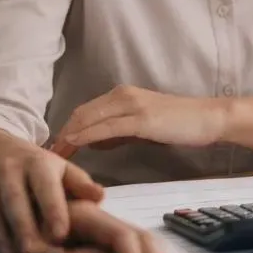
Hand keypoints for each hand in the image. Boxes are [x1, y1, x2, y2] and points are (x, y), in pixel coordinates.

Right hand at [0, 138, 102, 252]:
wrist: (5, 155)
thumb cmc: (45, 173)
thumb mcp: (65, 173)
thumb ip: (81, 186)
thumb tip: (99, 197)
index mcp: (39, 163)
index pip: (46, 186)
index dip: (53, 209)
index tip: (60, 236)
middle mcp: (10, 169)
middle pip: (14, 199)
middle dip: (23, 228)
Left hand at [49, 86, 229, 158]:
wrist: (209, 118)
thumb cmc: (179, 124)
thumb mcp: (143, 126)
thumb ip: (119, 131)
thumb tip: (95, 141)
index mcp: (122, 96)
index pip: (85, 112)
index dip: (65, 130)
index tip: (51, 150)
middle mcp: (123, 95)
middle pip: (81, 114)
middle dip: (61, 135)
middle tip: (43, 157)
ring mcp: (132, 105)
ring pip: (89, 118)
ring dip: (68, 136)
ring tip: (51, 156)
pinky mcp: (142, 118)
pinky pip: (107, 127)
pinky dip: (86, 136)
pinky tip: (74, 145)